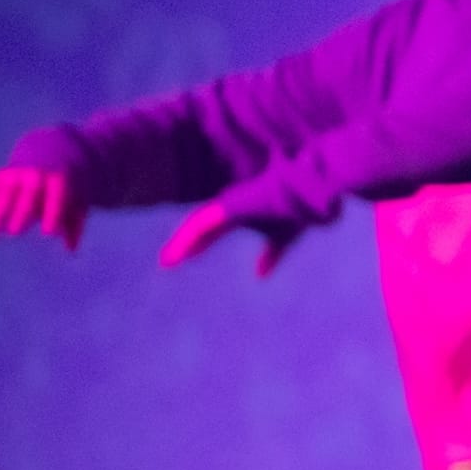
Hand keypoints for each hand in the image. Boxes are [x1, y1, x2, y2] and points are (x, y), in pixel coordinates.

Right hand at [0, 163, 89, 249]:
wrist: (48, 153)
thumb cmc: (64, 186)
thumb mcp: (75, 199)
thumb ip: (74, 223)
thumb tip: (71, 249)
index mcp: (57, 180)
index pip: (56, 198)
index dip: (52, 214)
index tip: (47, 233)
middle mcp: (34, 175)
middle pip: (26, 196)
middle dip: (20, 213)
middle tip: (14, 233)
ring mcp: (13, 175)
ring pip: (2, 194)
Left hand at [158, 201, 292, 276]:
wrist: (304, 194)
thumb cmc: (296, 212)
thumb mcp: (283, 239)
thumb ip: (271, 256)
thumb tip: (259, 276)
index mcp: (239, 211)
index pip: (211, 230)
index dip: (198, 244)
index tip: (185, 258)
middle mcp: (229, 205)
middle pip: (199, 228)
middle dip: (183, 245)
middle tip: (166, 262)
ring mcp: (226, 204)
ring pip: (196, 227)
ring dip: (179, 245)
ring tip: (166, 263)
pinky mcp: (227, 207)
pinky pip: (199, 226)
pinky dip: (185, 241)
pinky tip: (174, 256)